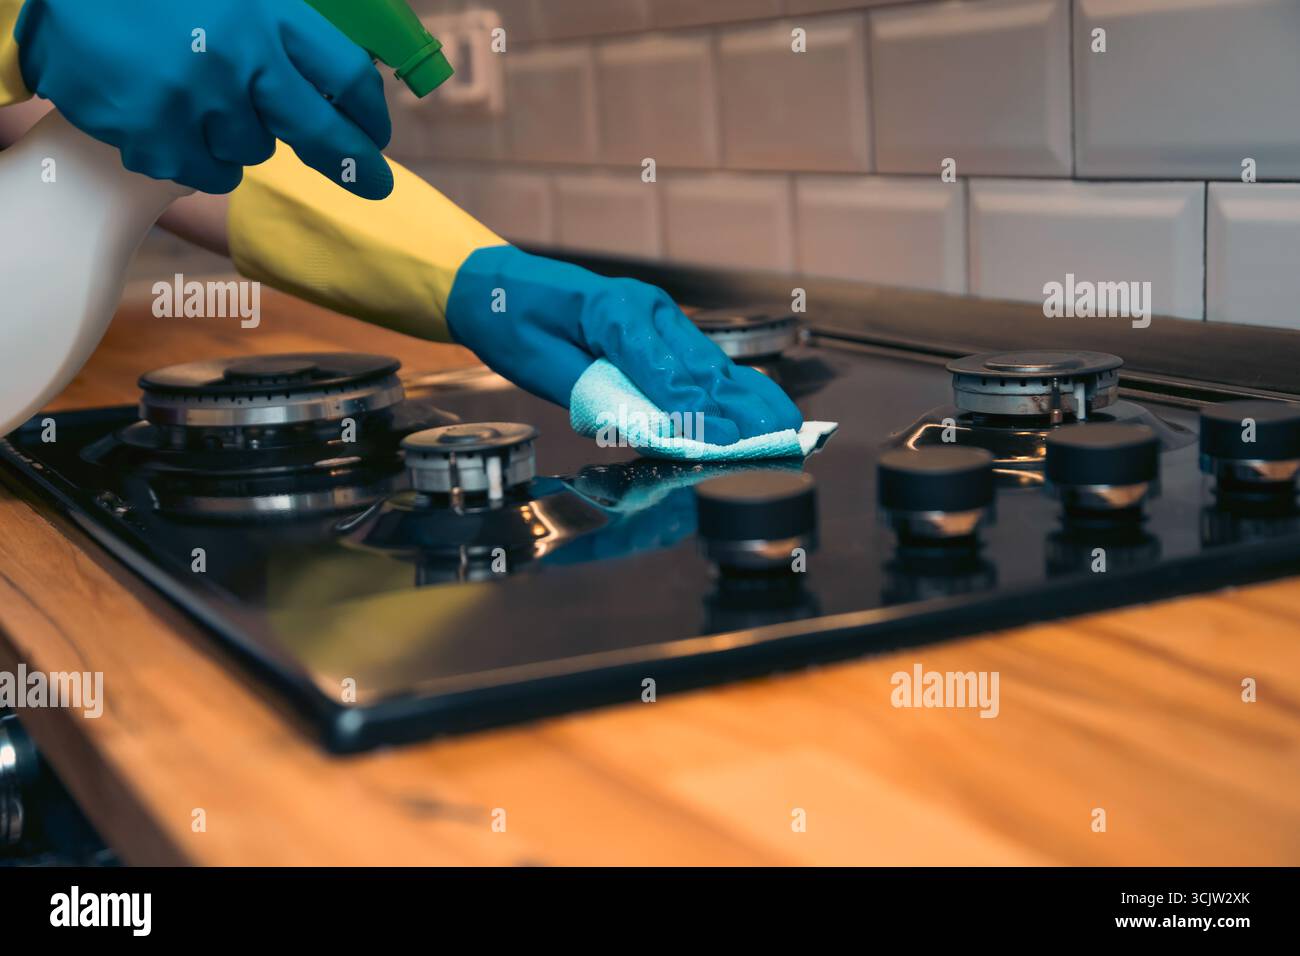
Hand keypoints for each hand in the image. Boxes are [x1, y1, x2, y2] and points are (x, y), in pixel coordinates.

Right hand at [15, 0, 393, 196]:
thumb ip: (281, 30)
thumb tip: (332, 84)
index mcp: (267, 13)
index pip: (346, 75)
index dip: (368, 112)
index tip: (375, 134)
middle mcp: (242, 59)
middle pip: (319, 132)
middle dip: (351, 163)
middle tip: (374, 184)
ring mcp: (199, 102)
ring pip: (252, 152)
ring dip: (236, 136)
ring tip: (198, 98)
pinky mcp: (157, 136)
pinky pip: (203, 171)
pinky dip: (191, 154)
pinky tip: (166, 116)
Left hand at [445, 246, 802, 445]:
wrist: (496, 287)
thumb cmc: (512, 321)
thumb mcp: (539, 364)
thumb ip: (595, 393)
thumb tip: (645, 426)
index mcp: (614, 310)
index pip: (665, 372)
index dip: (698, 411)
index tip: (727, 441)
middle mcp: (645, 307)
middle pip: (701, 366)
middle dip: (741, 407)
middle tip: (778, 438)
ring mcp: (655, 313)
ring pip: (709, 362)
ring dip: (747, 396)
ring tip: (785, 424)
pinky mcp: (657, 326)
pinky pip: (697, 361)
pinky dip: (728, 386)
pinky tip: (755, 404)